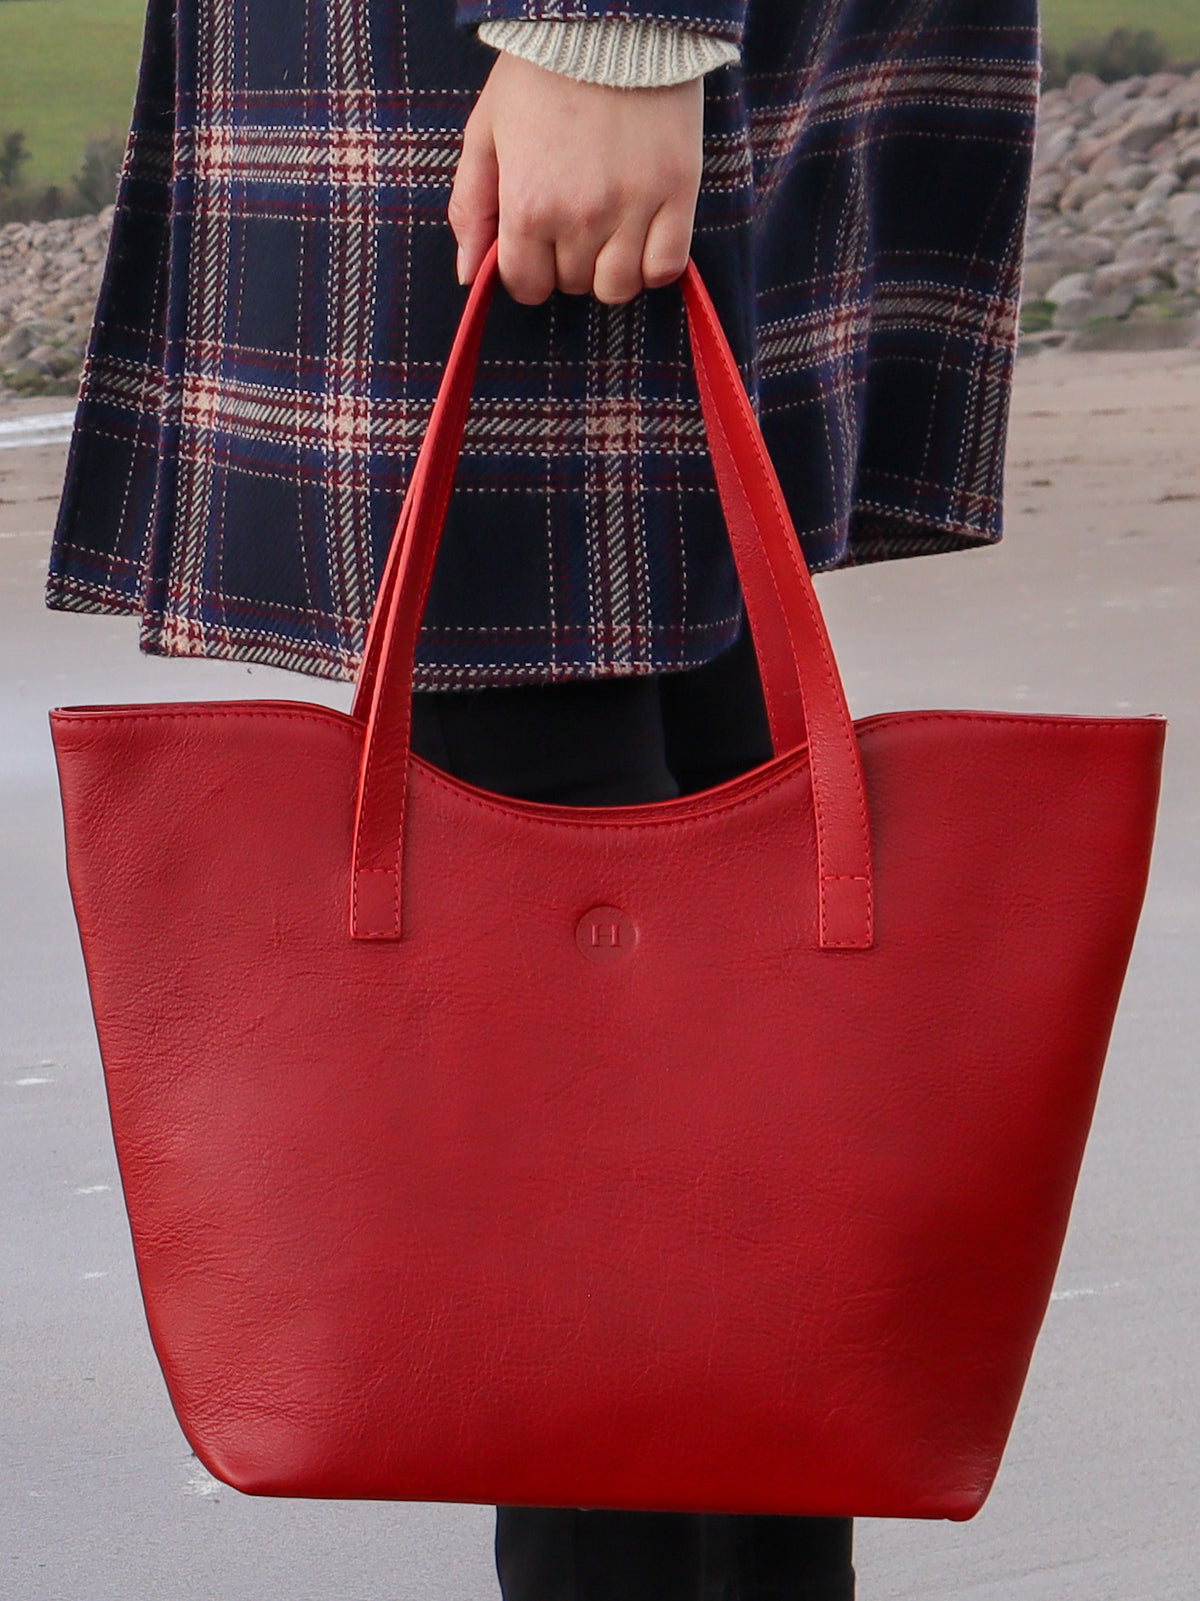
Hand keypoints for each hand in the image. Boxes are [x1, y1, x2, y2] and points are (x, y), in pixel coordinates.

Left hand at [448, 52, 703, 305]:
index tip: (536, 244)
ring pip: (618, 287)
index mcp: (529, 204)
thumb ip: (470, 207)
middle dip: (567, 262)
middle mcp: (580, 216)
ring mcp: (633, 208)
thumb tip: (470, 276)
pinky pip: (665, 268)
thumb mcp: (486, 132)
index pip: (527, 286)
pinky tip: (641, 235)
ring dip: (609, 270)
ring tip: (608, 230)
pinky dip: (652, 265)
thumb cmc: (540, 75)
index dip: (529, 271)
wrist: (610, 21)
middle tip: (572, 216)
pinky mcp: (678, 193)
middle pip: (573, 285)